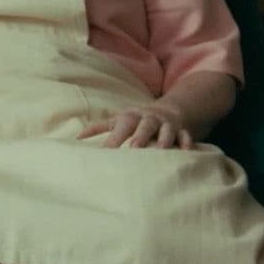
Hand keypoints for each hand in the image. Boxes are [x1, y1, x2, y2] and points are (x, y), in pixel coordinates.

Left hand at [78, 103, 192, 149]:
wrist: (166, 111)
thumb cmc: (135, 120)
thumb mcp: (117, 121)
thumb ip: (98, 128)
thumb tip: (76, 138)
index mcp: (131, 117)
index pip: (122, 126)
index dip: (115, 138)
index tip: (106, 151)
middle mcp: (149, 119)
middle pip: (145, 125)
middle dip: (140, 136)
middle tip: (134, 149)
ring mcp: (166, 124)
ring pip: (167, 130)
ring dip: (164, 139)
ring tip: (161, 151)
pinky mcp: (181, 131)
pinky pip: (186, 136)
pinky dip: (187, 143)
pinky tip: (187, 152)